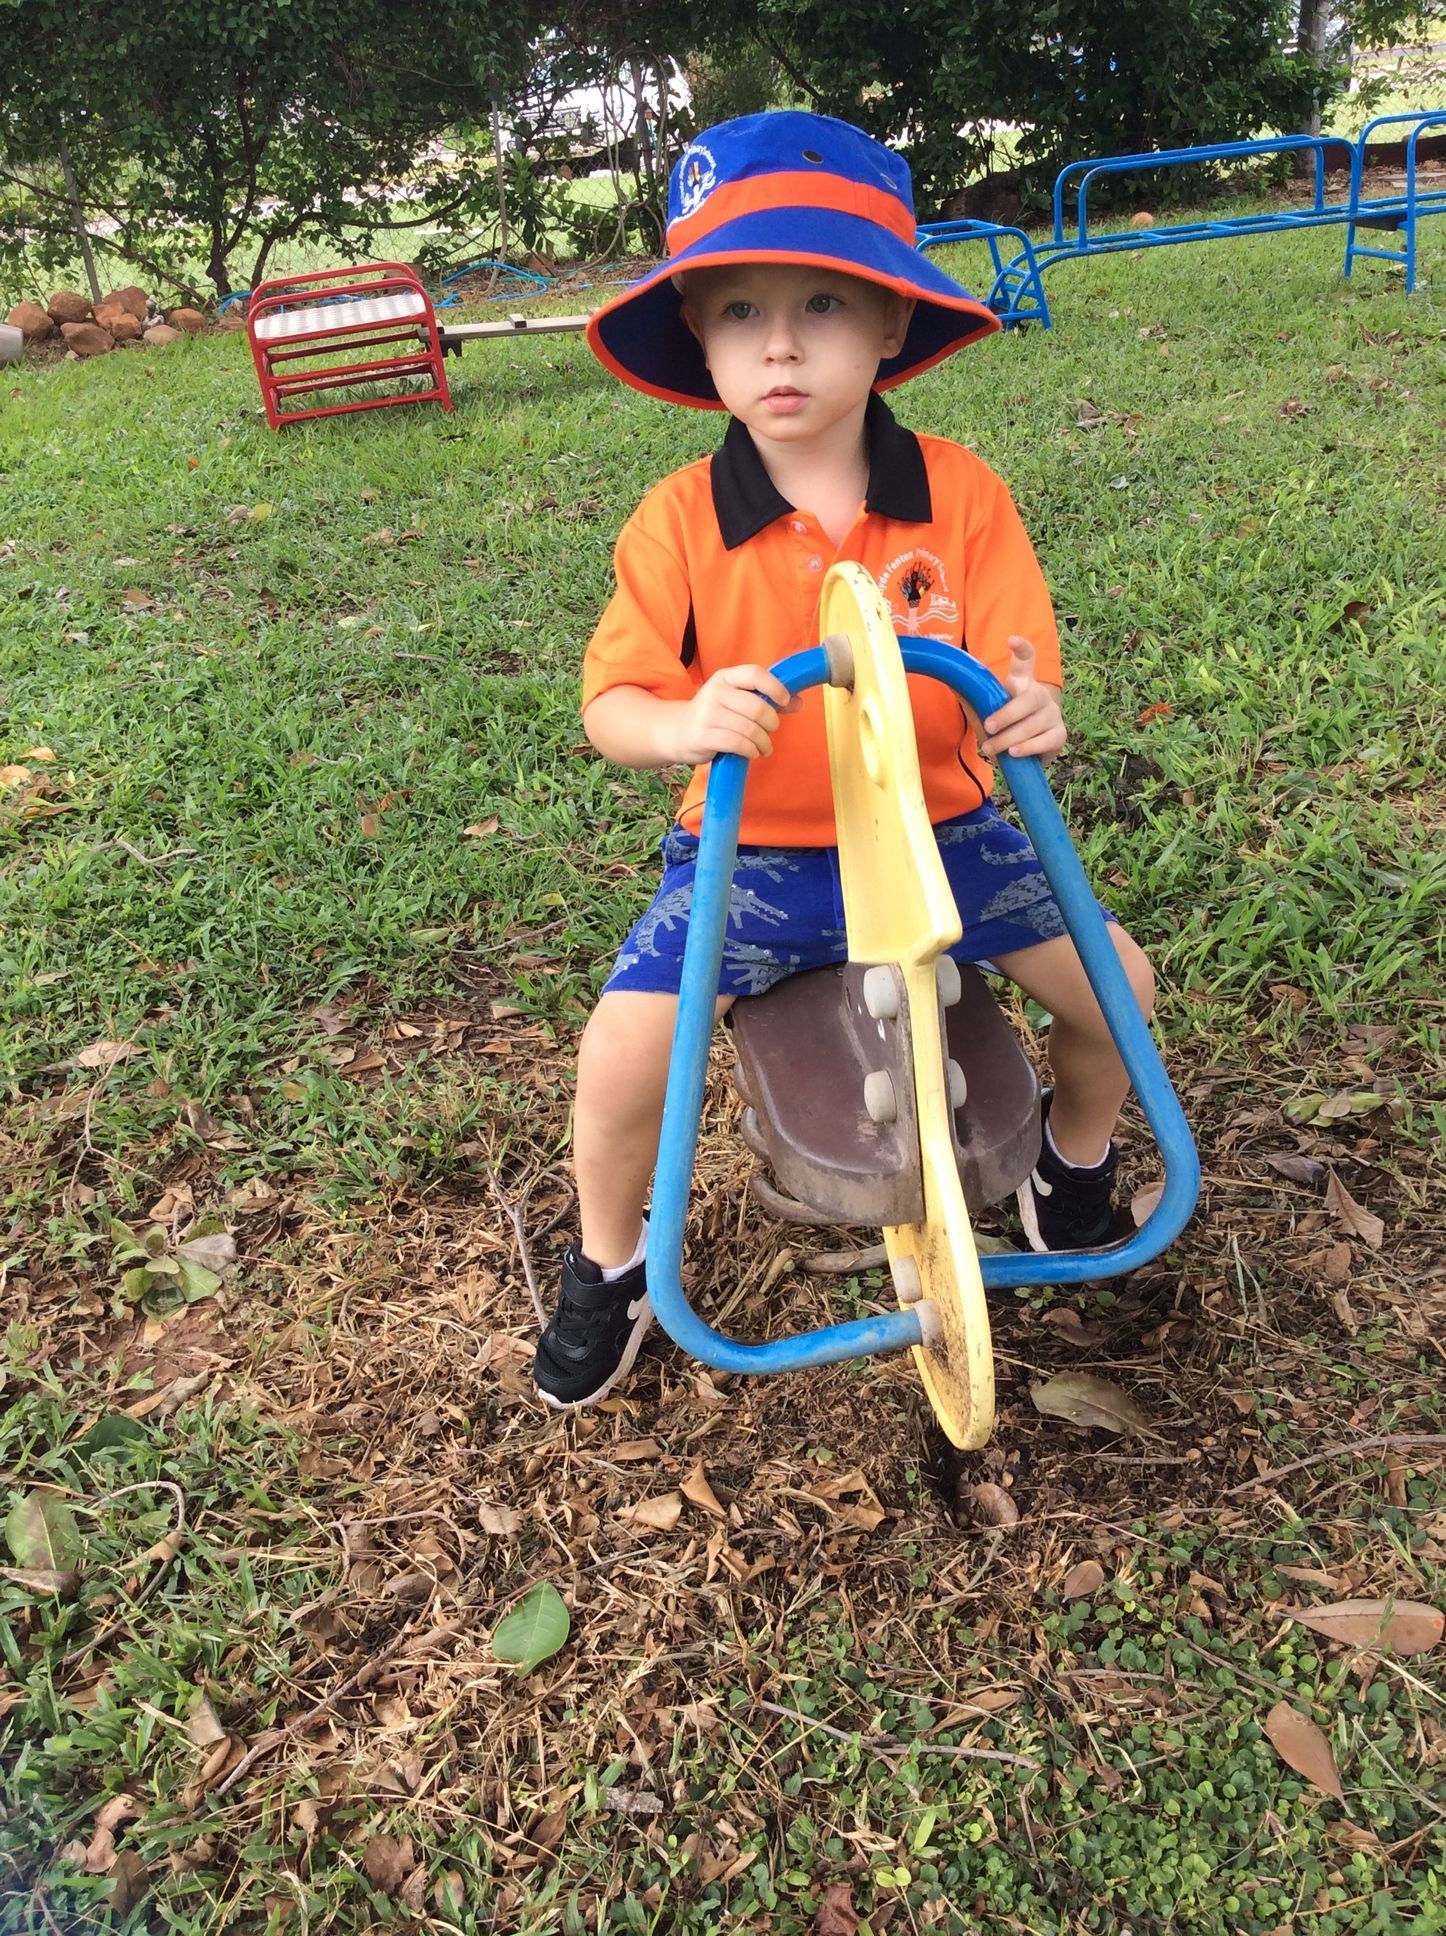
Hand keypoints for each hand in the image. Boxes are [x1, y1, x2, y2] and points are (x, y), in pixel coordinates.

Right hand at [660, 664, 798, 764]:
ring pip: (749, 728)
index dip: (774, 687)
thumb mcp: (737, 701)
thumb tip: (798, 702)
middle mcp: (715, 692)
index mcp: (725, 677)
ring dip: (764, 742)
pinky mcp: (703, 735)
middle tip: (770, 731)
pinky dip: (751, 750)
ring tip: (764, 747)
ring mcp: (707, 714)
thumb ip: (767, 700)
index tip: (784, 700)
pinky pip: (737, 743)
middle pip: (757, 706)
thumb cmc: (715, 716)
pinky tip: (752, 752)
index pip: (754, 674)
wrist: (677, 732)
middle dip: (771, 722)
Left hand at [980, 636, 1066, 762]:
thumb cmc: (1003, 725)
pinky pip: (1045, 741)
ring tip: (990, 749)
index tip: (1012, 639)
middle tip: (988, 727)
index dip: (1022, 649)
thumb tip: (946, 676)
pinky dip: (1028, 748)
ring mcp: (1052, 715)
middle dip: (1008, 714)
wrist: (1025, 751)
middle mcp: (1040, 695)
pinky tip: (1014, 753)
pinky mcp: (1059, 735)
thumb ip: (970, 694)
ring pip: (1033, 724)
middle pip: (1029, 699)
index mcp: (1022, 683)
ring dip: (1009, 738)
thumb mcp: (985, 709)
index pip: (1025, 661)